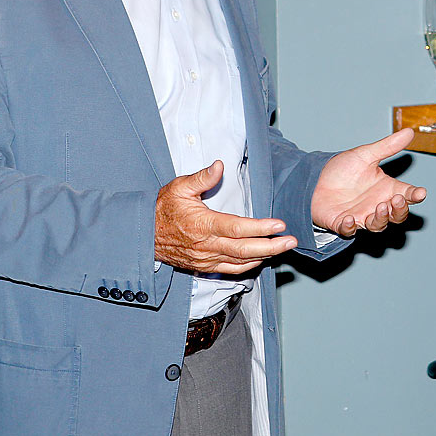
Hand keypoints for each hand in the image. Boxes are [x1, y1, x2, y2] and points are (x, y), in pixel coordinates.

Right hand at [156, 161, 296, 273]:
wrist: (144, 235)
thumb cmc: (163, 210)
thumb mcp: (179, 187)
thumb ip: (201, 178)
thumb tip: (219, 166)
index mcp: (203, 224)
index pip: (238, 228)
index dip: (261, 228)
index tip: (279, 225)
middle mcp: (206, 246)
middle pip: (245, 250)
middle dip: (272, 246)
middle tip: (291, 241)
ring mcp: (206, 259)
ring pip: (241, 263)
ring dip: (264, 256)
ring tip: (282, 249)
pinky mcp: (204, 267)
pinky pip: (231, 270)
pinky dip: (249, 266)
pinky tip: (261, 258)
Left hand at [311, 128, 426, 236]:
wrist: (316, 177)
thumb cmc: (343, 170)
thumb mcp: (365, 155)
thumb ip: (387, 147)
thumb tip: (409, 132)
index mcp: (386, 189)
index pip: (407, 194)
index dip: (415, 195)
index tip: (421, 192)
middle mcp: (376, 205)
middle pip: (397, 215)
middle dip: (400, 210)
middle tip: (397, 200)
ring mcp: (361, 216)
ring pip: (377, 225)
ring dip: (381, 218)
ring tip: (381, 207)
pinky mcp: (342, 223)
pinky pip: (348, 230)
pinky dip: (350, 227)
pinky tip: (350, 219)